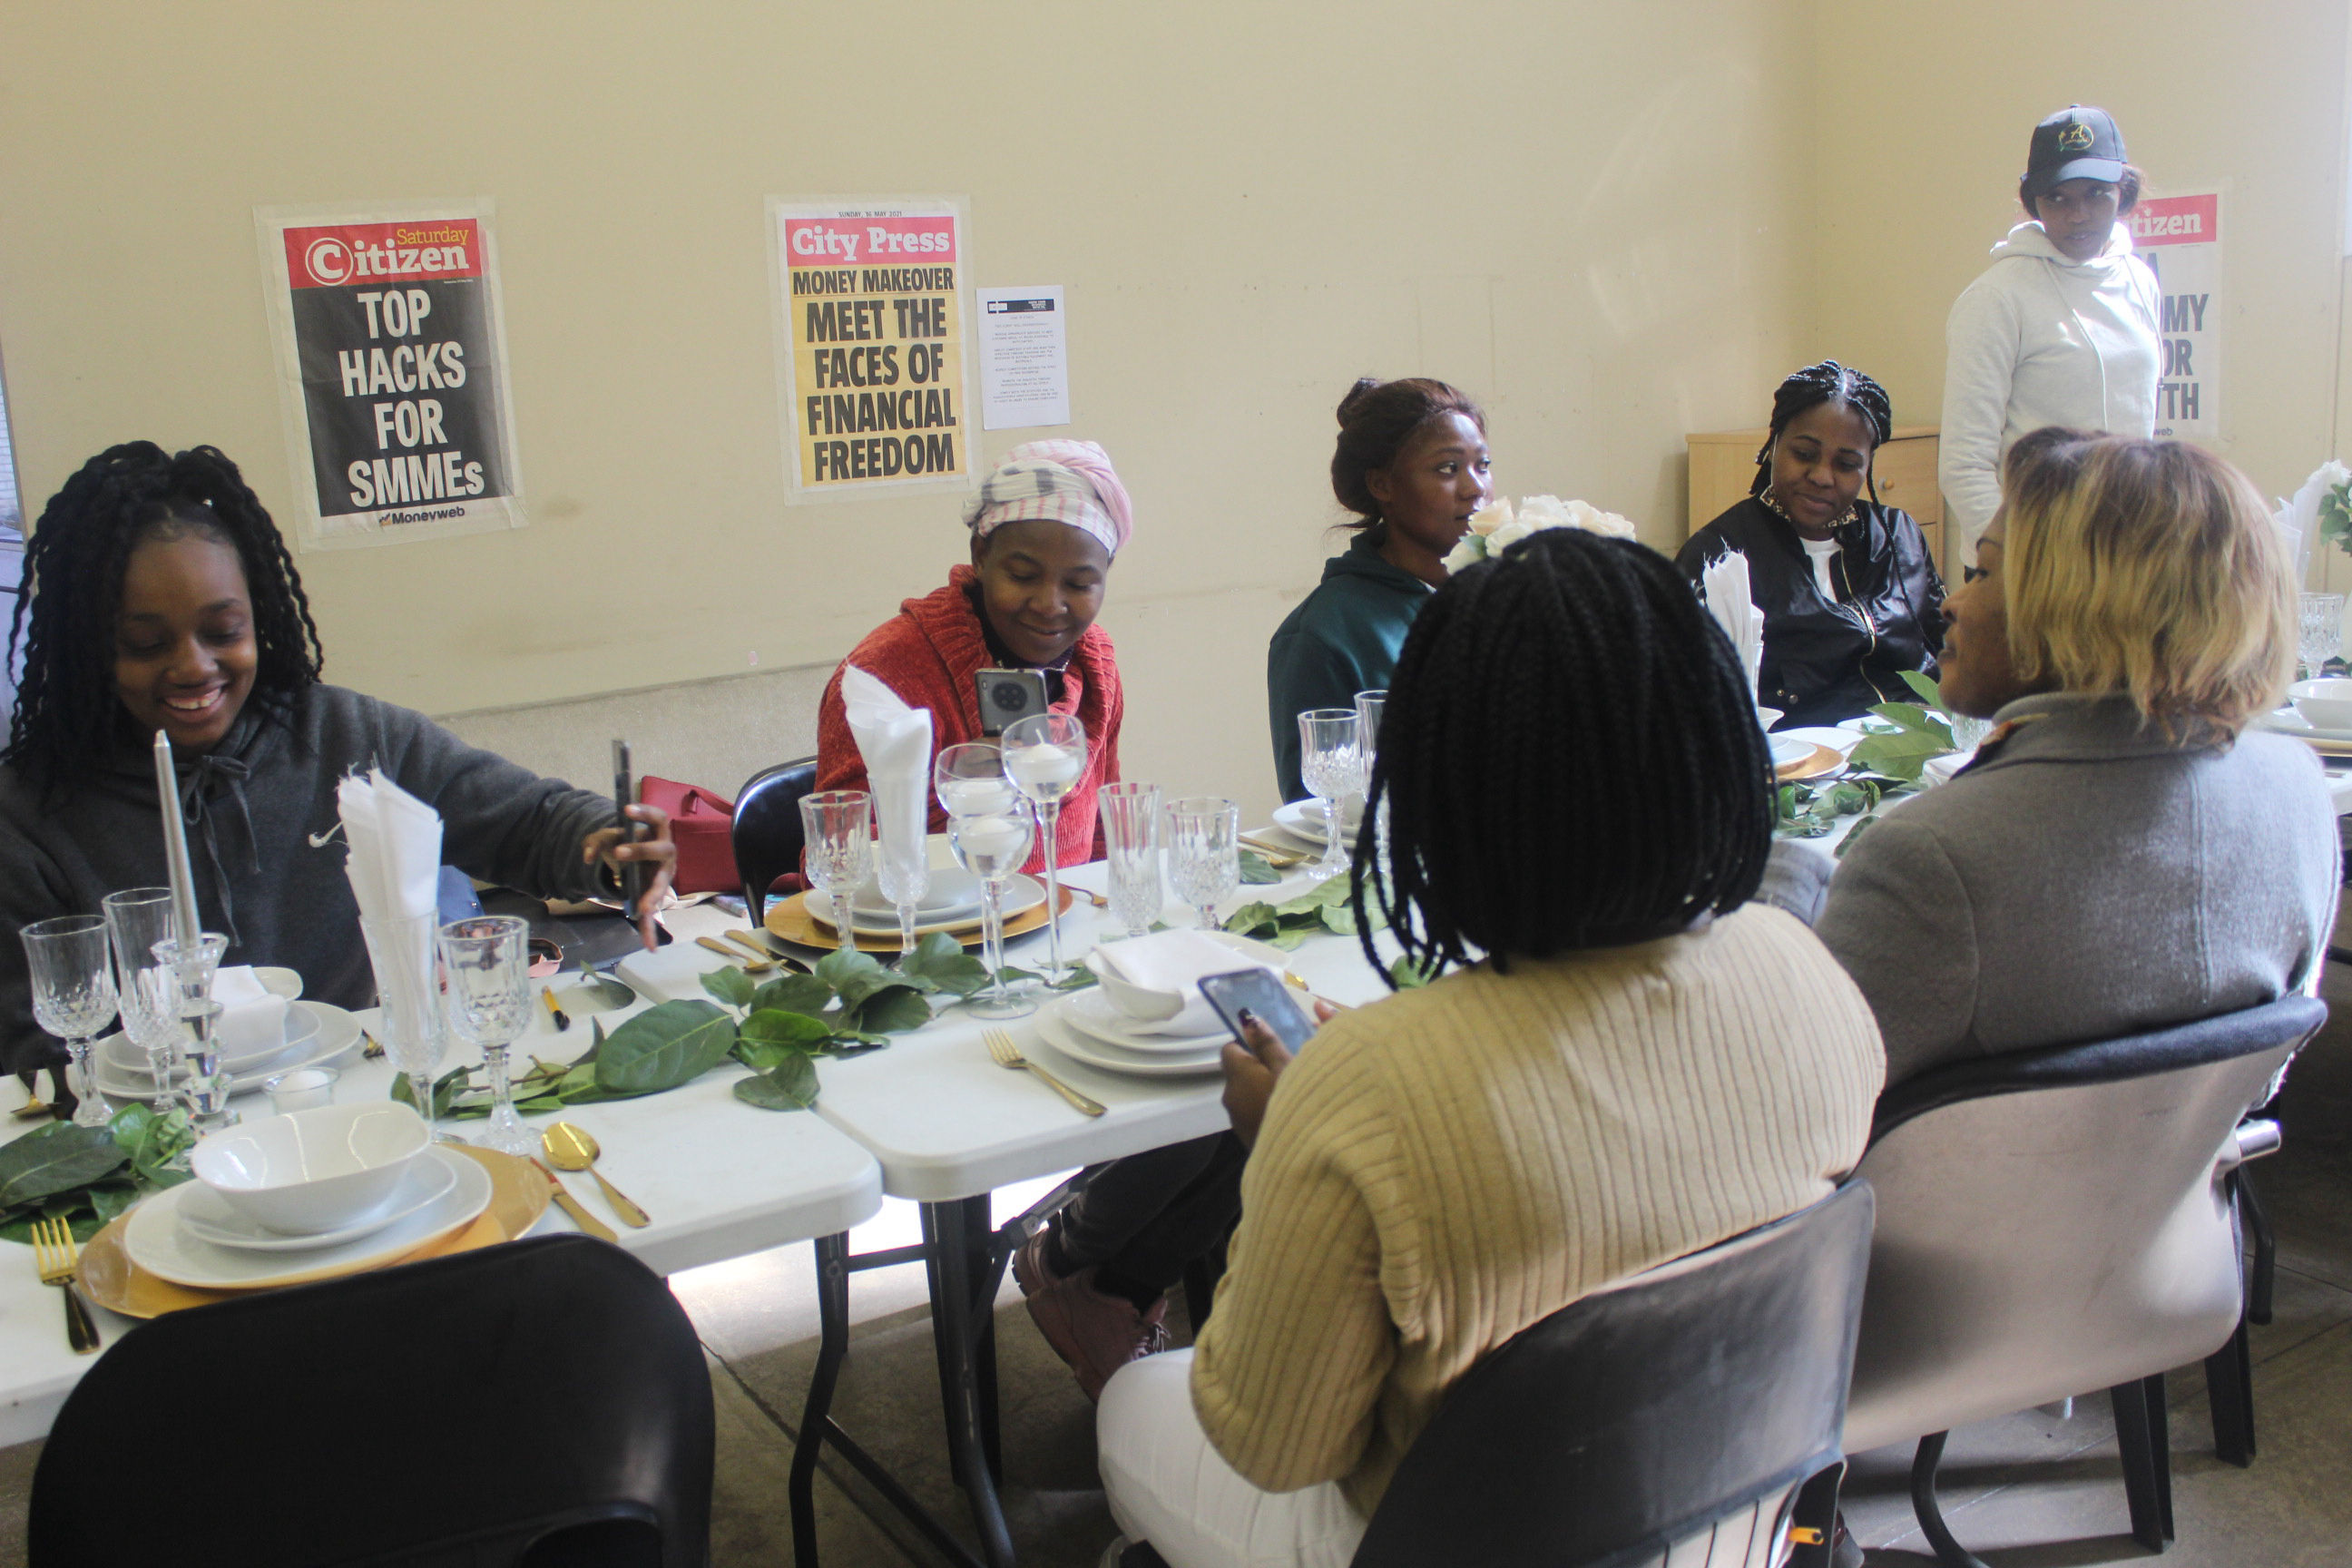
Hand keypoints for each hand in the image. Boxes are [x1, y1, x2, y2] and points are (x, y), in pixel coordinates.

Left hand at [582, 802, 676, 948]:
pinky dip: (650, 930)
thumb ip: (595, 843)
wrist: (637, 863)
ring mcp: (663, 877)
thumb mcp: (607, 840)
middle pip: (662, 850)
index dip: (645, 812)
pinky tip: (649, 946)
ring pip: (661, 886)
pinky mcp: (655, 896)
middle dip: (641, 851)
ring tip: (644, 909)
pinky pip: (654, 914)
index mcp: (657, 833)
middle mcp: (666, 854)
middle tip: (618, 853)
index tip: (626, 809)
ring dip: (652, 896)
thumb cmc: (626, 844)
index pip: (658, 817)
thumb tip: (587, 858)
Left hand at [1219, 998, 1337, 1149]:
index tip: (1270, 1052)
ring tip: (1290, 1095)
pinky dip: (1263, 1110)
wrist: (1301, 1156)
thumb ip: (1266, 1044)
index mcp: (1237, 1075)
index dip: (1248, 1047)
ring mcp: (1236, 1120)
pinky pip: (1251, 1114)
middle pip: (1238, 1074)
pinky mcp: (1246, 1138)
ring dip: (1261, 1091)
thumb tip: (1246, 1020)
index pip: (1229, 1050)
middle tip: (1287, 1073)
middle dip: (1258, 1070)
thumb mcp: (1287, 1067)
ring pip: (1245, 1095)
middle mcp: (1230, 1096)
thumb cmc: (1297, 1102)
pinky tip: (1286, 1116)